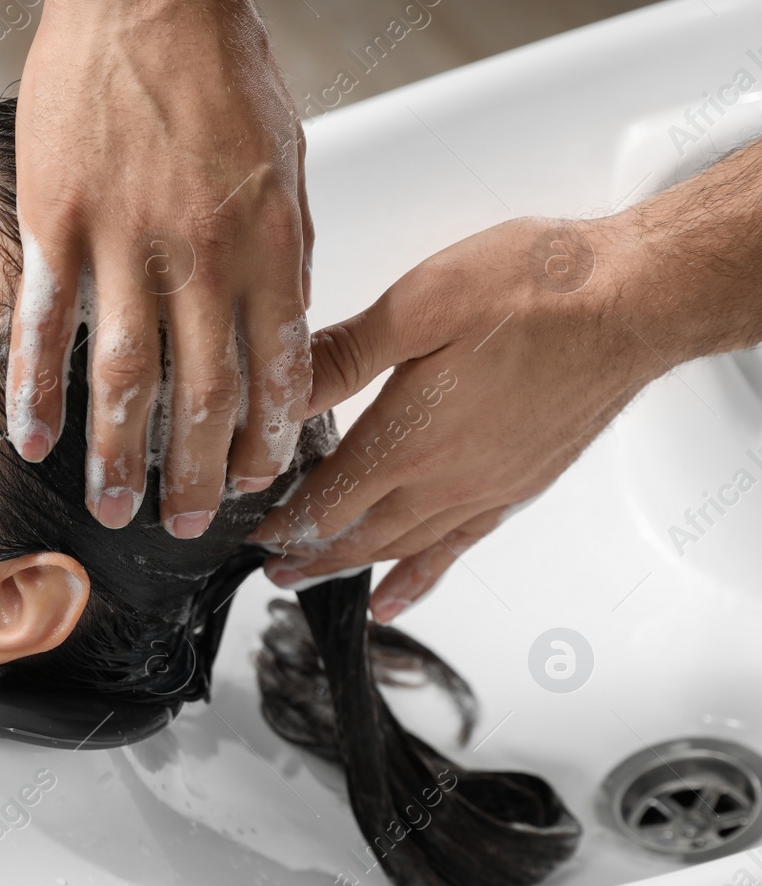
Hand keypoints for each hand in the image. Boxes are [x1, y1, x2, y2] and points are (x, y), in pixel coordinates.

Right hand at [8, 0, 312, 538]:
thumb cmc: (220, 66)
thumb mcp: (285, 161)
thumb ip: (280, 250)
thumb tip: (276, 326)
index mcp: (268, 238)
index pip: (270, 368)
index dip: (261, 437)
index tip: (252, 481)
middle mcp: (200, 250)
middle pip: (201, 390)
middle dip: (195, 471)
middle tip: (186, 523)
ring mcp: (124, 237)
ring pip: (125, 373)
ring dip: (120, 453)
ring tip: (115, 508)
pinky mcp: (58, 218)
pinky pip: (46, 321)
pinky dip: (37, 387)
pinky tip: (33, 437)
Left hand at [247, 214, 666, 620]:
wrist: (634, 302)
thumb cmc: (538, 290)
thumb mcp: (421, 303)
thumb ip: (346, 354)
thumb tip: (281, 387)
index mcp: (409, 436)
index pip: (328, 498)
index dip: (283, 519)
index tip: (250, 531)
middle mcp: (446, 478)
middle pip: (358, 534)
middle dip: (307, 553)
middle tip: (269, 566)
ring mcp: (485, 488)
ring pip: (401, 547)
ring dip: (350, 566)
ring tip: (311, 578)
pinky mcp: (518, 485)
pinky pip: (456, 549)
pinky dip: (417, 578)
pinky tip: (395, 596)